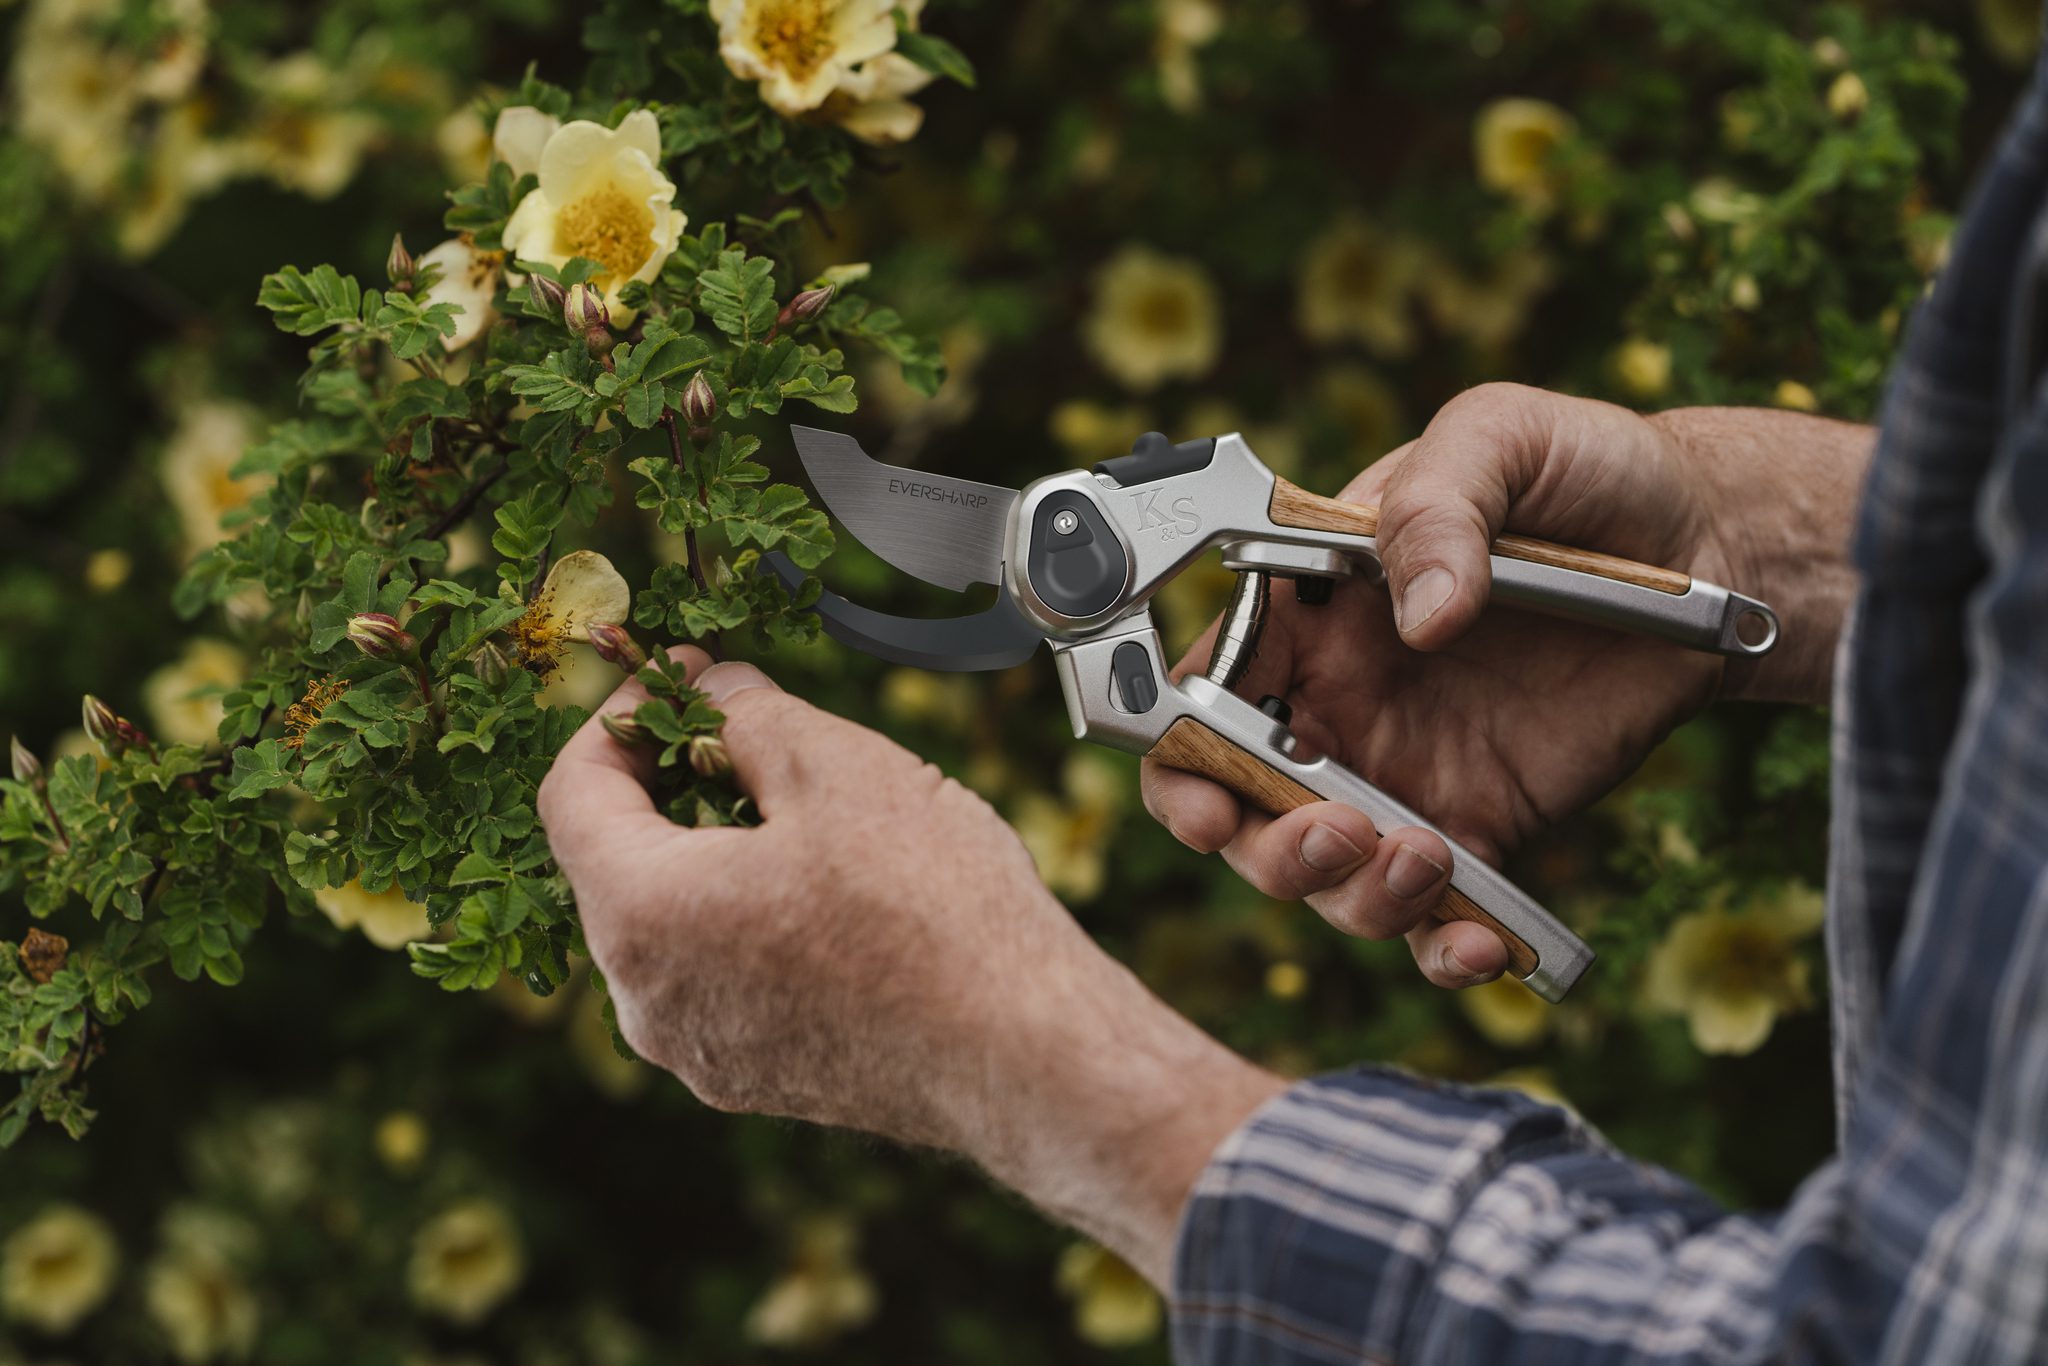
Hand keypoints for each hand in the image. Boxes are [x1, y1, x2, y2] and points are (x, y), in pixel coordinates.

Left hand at [538, 649, 1281, 1283]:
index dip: (618, 716)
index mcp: (643, 916)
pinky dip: (750, 916)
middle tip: (748, 726)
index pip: (570, 793)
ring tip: (808, 806)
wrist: (1027, 1055)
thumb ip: (746, 713)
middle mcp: (647, 1002)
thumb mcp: (835, 766)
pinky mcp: (757, 1079)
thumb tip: (712, 693)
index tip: (680, 677)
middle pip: (619, 860)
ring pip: (675, 921)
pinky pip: (721, 976)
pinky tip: (835, 888)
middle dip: (670, 780)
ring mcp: (701, 1053)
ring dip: (715, 849)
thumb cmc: (934, 914)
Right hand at [1143, 384, 1869, 987]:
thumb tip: (1425, 615)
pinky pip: (1440, 915)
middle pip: (1244, 809)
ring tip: (1428, 861)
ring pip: (1330, 878)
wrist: (1711, 548)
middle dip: (1268, 846)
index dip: (1180, 755)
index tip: (1209, 796)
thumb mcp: (1502, 440)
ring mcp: (1403, 776)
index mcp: (1308, 613)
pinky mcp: (1482, 828)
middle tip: (1345, 832)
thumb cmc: (1585, 475)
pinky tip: (1484, 944)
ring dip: (1354, 897)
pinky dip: (1446, 949)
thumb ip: (1440, 506)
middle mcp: (1336, 705)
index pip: (1201, 693)